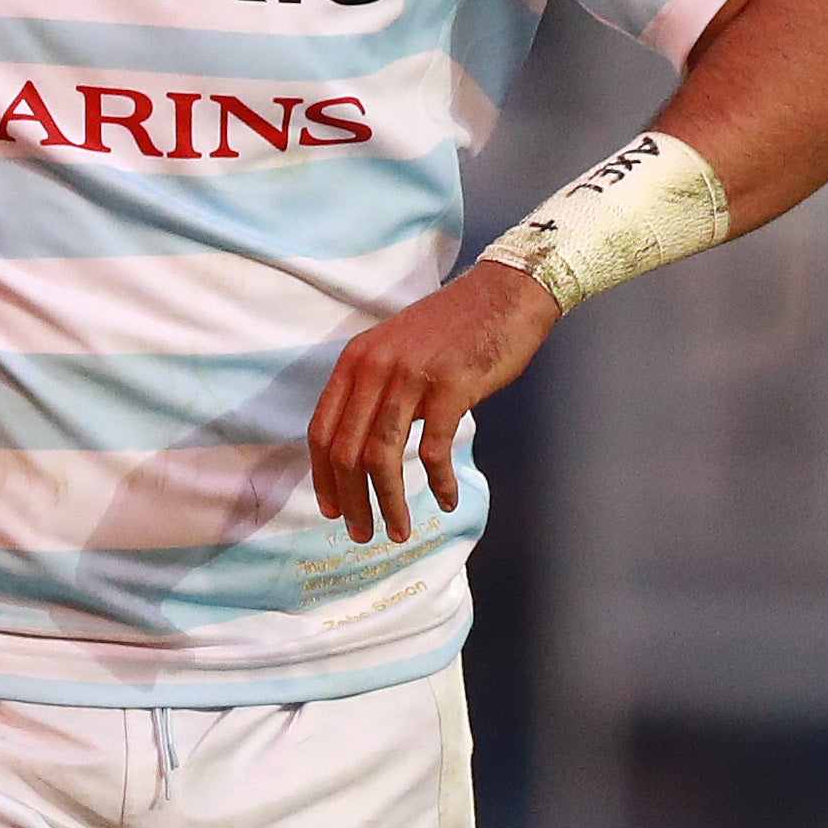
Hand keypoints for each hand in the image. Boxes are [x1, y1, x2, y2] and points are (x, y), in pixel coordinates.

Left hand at [308, 259, 556, 545]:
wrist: (505, 293)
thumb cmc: (457, 327)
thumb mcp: (398, 349)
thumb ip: (377, 386)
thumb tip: (368, 441)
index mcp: (355, 361)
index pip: (322, 431)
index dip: (324, 477)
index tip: (333, 509)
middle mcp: (374, 369)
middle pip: (347, 452)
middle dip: (352, 502)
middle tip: (362, 534)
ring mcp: (410, 378)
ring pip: (382, 458)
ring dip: (389, 504)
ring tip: (398, 531)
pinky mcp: (449, 388)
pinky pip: (433, 451)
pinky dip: (439, 483)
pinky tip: (447, 500)